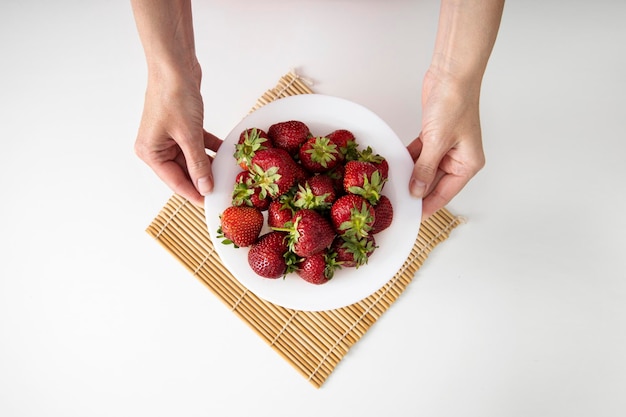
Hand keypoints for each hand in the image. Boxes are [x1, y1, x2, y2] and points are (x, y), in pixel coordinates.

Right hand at [134, 64, 221, 205]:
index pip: (176, 182)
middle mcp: (157, 147)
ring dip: (209, 164)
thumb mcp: (188, 135)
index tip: (212, 204)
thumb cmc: (174, 96)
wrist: (174, 65)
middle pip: (184, 172)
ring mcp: (169, 137)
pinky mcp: (181, 126)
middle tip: (225, 190)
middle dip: (205, 179)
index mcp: (151, 153)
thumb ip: (198, 163)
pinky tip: (226, 153)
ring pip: (193, 159)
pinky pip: (197, 144)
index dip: (195, 194)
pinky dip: (210, 148)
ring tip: (228, 174)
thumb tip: (205, 187)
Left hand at [407, 68, 485, 219]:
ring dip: (410, 175)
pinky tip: (395, 167)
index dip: (427, 206)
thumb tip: (416, 191)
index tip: (412, 217)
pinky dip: (408, 160)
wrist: (451, 74)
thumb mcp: (437, 142)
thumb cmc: (454, 104)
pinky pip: (419, 155)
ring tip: (393, 188)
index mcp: (468, 164)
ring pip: (425, 169)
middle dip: (416, 191)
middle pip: (434, 183)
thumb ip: (425, 169)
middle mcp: (459, 158)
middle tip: (397, 203)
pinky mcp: (434, 136)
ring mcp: (446, 147)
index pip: (445, 193)